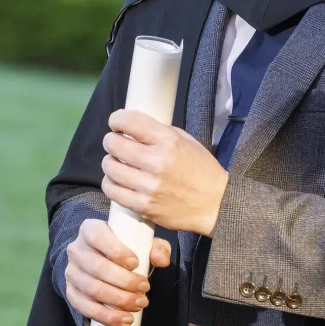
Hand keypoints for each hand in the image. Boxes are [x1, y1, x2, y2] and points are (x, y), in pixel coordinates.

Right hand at [64, 219, 171, 325]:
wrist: (102, 258)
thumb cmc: (125, 247)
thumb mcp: (142, 240)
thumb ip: (156, 247)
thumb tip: (162, 260)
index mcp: (90, 229)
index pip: (98, 237)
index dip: (117, 251)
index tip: (136, 263)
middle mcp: (76, 249)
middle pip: (97, 267)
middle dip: (124, 281)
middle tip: (145, 288)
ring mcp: (71, 272)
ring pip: (92, 289)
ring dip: (118, 300)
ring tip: (140, 303)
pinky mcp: (71, 292)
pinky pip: (85, 307)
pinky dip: (106, 316)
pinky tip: (124, 319)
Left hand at [101, 109, 229, 236]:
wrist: (214, 204)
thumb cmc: (201, 169)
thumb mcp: (186, 141)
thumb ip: (158, 133)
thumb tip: (131, 128)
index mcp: (169, 141)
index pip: (129, 121)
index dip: (117, 119)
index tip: (116, 123)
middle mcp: (156, 162)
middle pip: (113, 144)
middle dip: (111, 141)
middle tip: (116, 143)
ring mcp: (148, 186)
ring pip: (110, 168)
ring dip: (111, 163)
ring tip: (119, 164)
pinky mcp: (143, 206)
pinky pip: (112, 191)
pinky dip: (111, 183)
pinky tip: (119, 181)